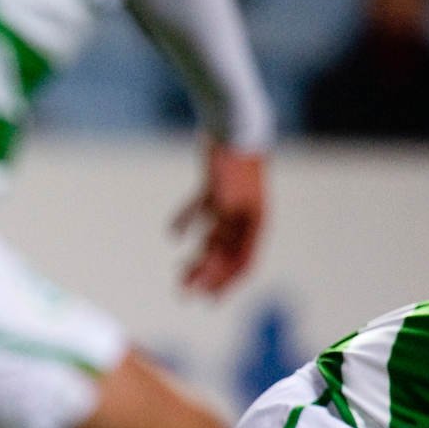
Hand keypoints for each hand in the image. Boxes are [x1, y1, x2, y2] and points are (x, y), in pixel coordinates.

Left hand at [172, 141, 265, 296]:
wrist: (230, 126)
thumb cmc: (232, 167)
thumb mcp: (226, 206)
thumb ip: (220, 236)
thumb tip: (208, 266)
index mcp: (255, 223)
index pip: (243, 262)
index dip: (225, 283)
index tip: (207, 301)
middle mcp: (245, 215)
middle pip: (225, 254)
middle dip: (205, 276)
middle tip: (182, 293)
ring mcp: (231, 201)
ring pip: (213, 236)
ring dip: (197, 256)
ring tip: (179, 272)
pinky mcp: (214, 186)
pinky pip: (200, 211)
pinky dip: (188, 223)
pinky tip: (173, 235)